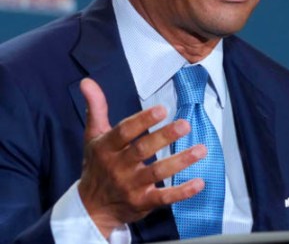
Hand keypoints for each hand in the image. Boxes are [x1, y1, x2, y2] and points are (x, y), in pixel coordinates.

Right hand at [77, 78, 205, 237]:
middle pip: (142, 150)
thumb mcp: (93, 135)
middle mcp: (118, 167)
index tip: (162, 109)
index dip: (143, 120)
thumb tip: (87, 82)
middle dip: (164, 137)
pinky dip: (182, 192)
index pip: (124, 132)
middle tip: (185, 125)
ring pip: (157, 173)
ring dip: (180, 161)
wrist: (90, 208)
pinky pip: (163, 198)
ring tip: (201, 149)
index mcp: (107, 147)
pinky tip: (199, 183)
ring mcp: (131, 186)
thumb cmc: (97, 164)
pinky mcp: (142, 203)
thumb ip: (96, 107)